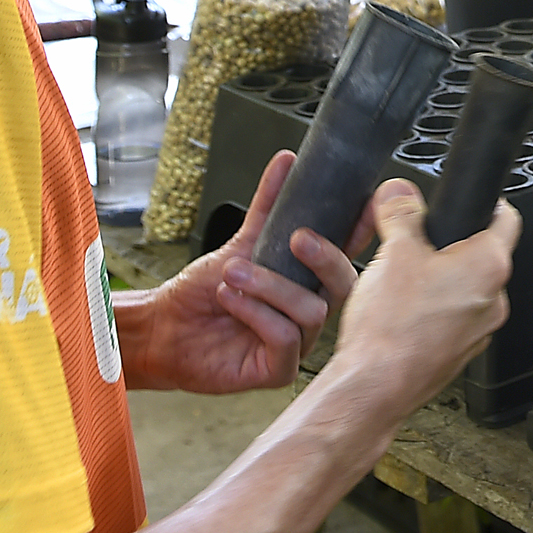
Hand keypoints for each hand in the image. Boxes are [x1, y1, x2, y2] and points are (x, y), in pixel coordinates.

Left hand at [114, 150, 368, 394]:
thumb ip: (267, 205)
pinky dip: (256, 313)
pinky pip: (285, 339)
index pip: (347, 256)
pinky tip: (231, 302)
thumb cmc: (202, 294)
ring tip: (234, 274)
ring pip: (312, 311)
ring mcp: (297, 345)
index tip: (368, 206)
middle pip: (345, 286)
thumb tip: (286, 162)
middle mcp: (308, 313)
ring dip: (270, 286)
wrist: (164, 328)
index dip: (363, 234)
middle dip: (325, 258)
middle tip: (298, 239)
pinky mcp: (278, 370)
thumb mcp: (240, 242)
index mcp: (307, 283)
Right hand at [316, 180, 519, 425]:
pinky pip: (454, 320)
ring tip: (405, 283)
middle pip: (481, 256)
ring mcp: (479, 330)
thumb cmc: (392, 329)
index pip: (507, 219)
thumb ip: (400, 212)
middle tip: (419, 243)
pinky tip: (403, 314)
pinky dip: (434, 312)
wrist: (375, 386)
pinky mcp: (460, 352)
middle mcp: (494, 300)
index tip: (476, 201)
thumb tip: (400, 191)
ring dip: (441, 281)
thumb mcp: (394, 251)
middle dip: (451, 246)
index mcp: (489, 266)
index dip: (490, 204)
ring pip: (466, 291)